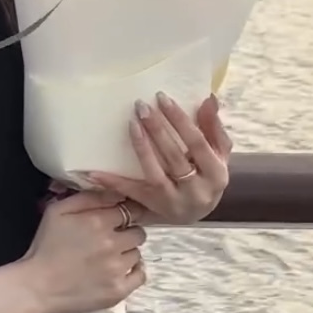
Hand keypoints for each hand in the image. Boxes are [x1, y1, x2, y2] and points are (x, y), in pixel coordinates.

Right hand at [20, 188, 147, 312]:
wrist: (37, 287)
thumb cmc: (45, 247)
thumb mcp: (57, 211)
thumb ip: (87, 197)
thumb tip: (114, 192)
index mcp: (98, 222)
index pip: (128, 210)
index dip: (123, 214)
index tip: (116, 220)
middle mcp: (112, 244)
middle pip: (138, 232)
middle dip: (126, 233)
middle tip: (111, 239)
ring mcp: (117, 269)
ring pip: (137, 253)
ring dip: (126, 253)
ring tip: (108, 258)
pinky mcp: (118, 290)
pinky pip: (141, 275)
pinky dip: (133, 272)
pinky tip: (120, 270)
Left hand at [87, 93, 231, 225]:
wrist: (197, 213)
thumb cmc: (207, 176)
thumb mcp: (218, 154)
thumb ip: (213, 127)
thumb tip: (209, 98)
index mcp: (216, 174)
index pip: (197, 143)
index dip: (180, 120)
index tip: (162, 98)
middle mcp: (196, 190)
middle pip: (174, 155)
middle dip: (157, 129)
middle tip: (142, 107)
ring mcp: (173, 201)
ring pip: (154, 172)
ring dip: (141, 146)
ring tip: (131, 123)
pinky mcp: (153, 206)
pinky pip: (131, 193)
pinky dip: (112, 182)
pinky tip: (94, 172)